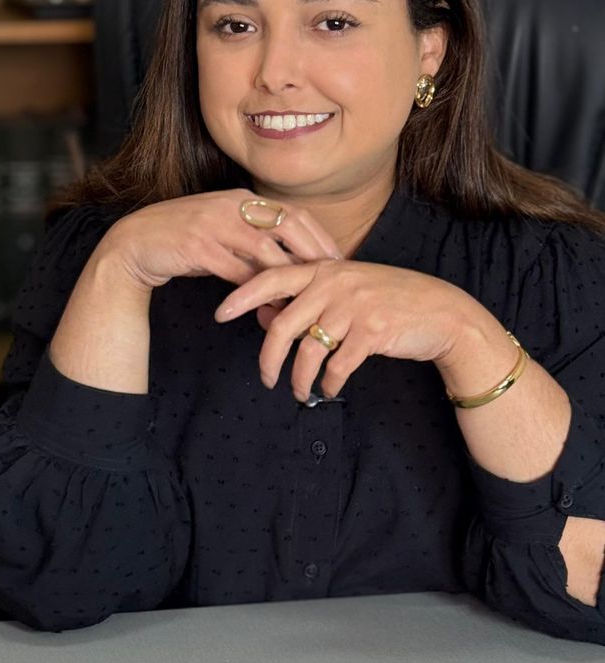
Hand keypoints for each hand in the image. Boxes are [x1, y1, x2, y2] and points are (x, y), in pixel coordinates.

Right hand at [98, 190, 342, 293]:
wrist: (134, 244)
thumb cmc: (182, 242)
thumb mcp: (222, 234)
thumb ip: (254, 246)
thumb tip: (289, 272)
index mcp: (242, 198)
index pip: (293, 212)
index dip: (319, 236)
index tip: (338, 260)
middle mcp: (232, 205)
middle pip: (288, 224)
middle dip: (314, 253)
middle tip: (333, 280)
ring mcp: (214, 223)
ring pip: (265, 249)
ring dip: (287, 277)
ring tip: (303, 300)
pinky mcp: (197, 246)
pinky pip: (235, 271)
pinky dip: (255, 291)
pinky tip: (268, 308)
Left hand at [215, 259, 495, 399]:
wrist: (442, 313)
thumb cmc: (390, 302)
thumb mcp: (348, 292)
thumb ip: (308, 301)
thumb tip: (265, 319)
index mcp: (325, 269)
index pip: (272, 277)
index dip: (242, 296)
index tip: (219, 314)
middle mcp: (336, 283)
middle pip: (283, 324)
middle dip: (268, 358)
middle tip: (266, 378)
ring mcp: (355, 306)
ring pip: (308, 350)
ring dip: (299, 379)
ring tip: (299, 392)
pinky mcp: (373, 331)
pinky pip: (337, 366)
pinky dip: (329, 383)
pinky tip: (329, 389)